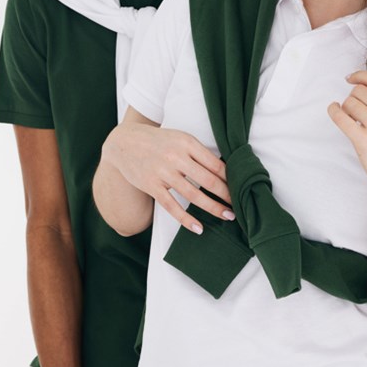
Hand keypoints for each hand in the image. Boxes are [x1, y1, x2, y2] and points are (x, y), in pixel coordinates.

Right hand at [108, 121, 234, 234]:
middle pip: (209, 180)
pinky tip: (198, 227)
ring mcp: (163, 173)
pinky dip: (186, 219)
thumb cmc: (158, 141)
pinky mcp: (152, 186)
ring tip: (227, 216)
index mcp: (187, 143)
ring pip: (194, 195)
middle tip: (240, 206)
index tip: (242, 188)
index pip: (215, 164)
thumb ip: (198, 152)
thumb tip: (223, 170)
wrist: (124, 143)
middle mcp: (176, 157)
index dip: (231, 178)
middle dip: (227, 195)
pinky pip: (172, 206)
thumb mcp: (180, 138)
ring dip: (213, 208)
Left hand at [327, 70, 366, 203]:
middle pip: (358, 91)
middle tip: (356, 112)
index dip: (359, 76)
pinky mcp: (364, 141)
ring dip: (346, 110)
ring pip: (349, 103)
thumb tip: (359, 86)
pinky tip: (334, 110)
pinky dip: (333, 111)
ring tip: (353, 121)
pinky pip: (340, 117)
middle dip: (353, 99)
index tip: (350, 78)